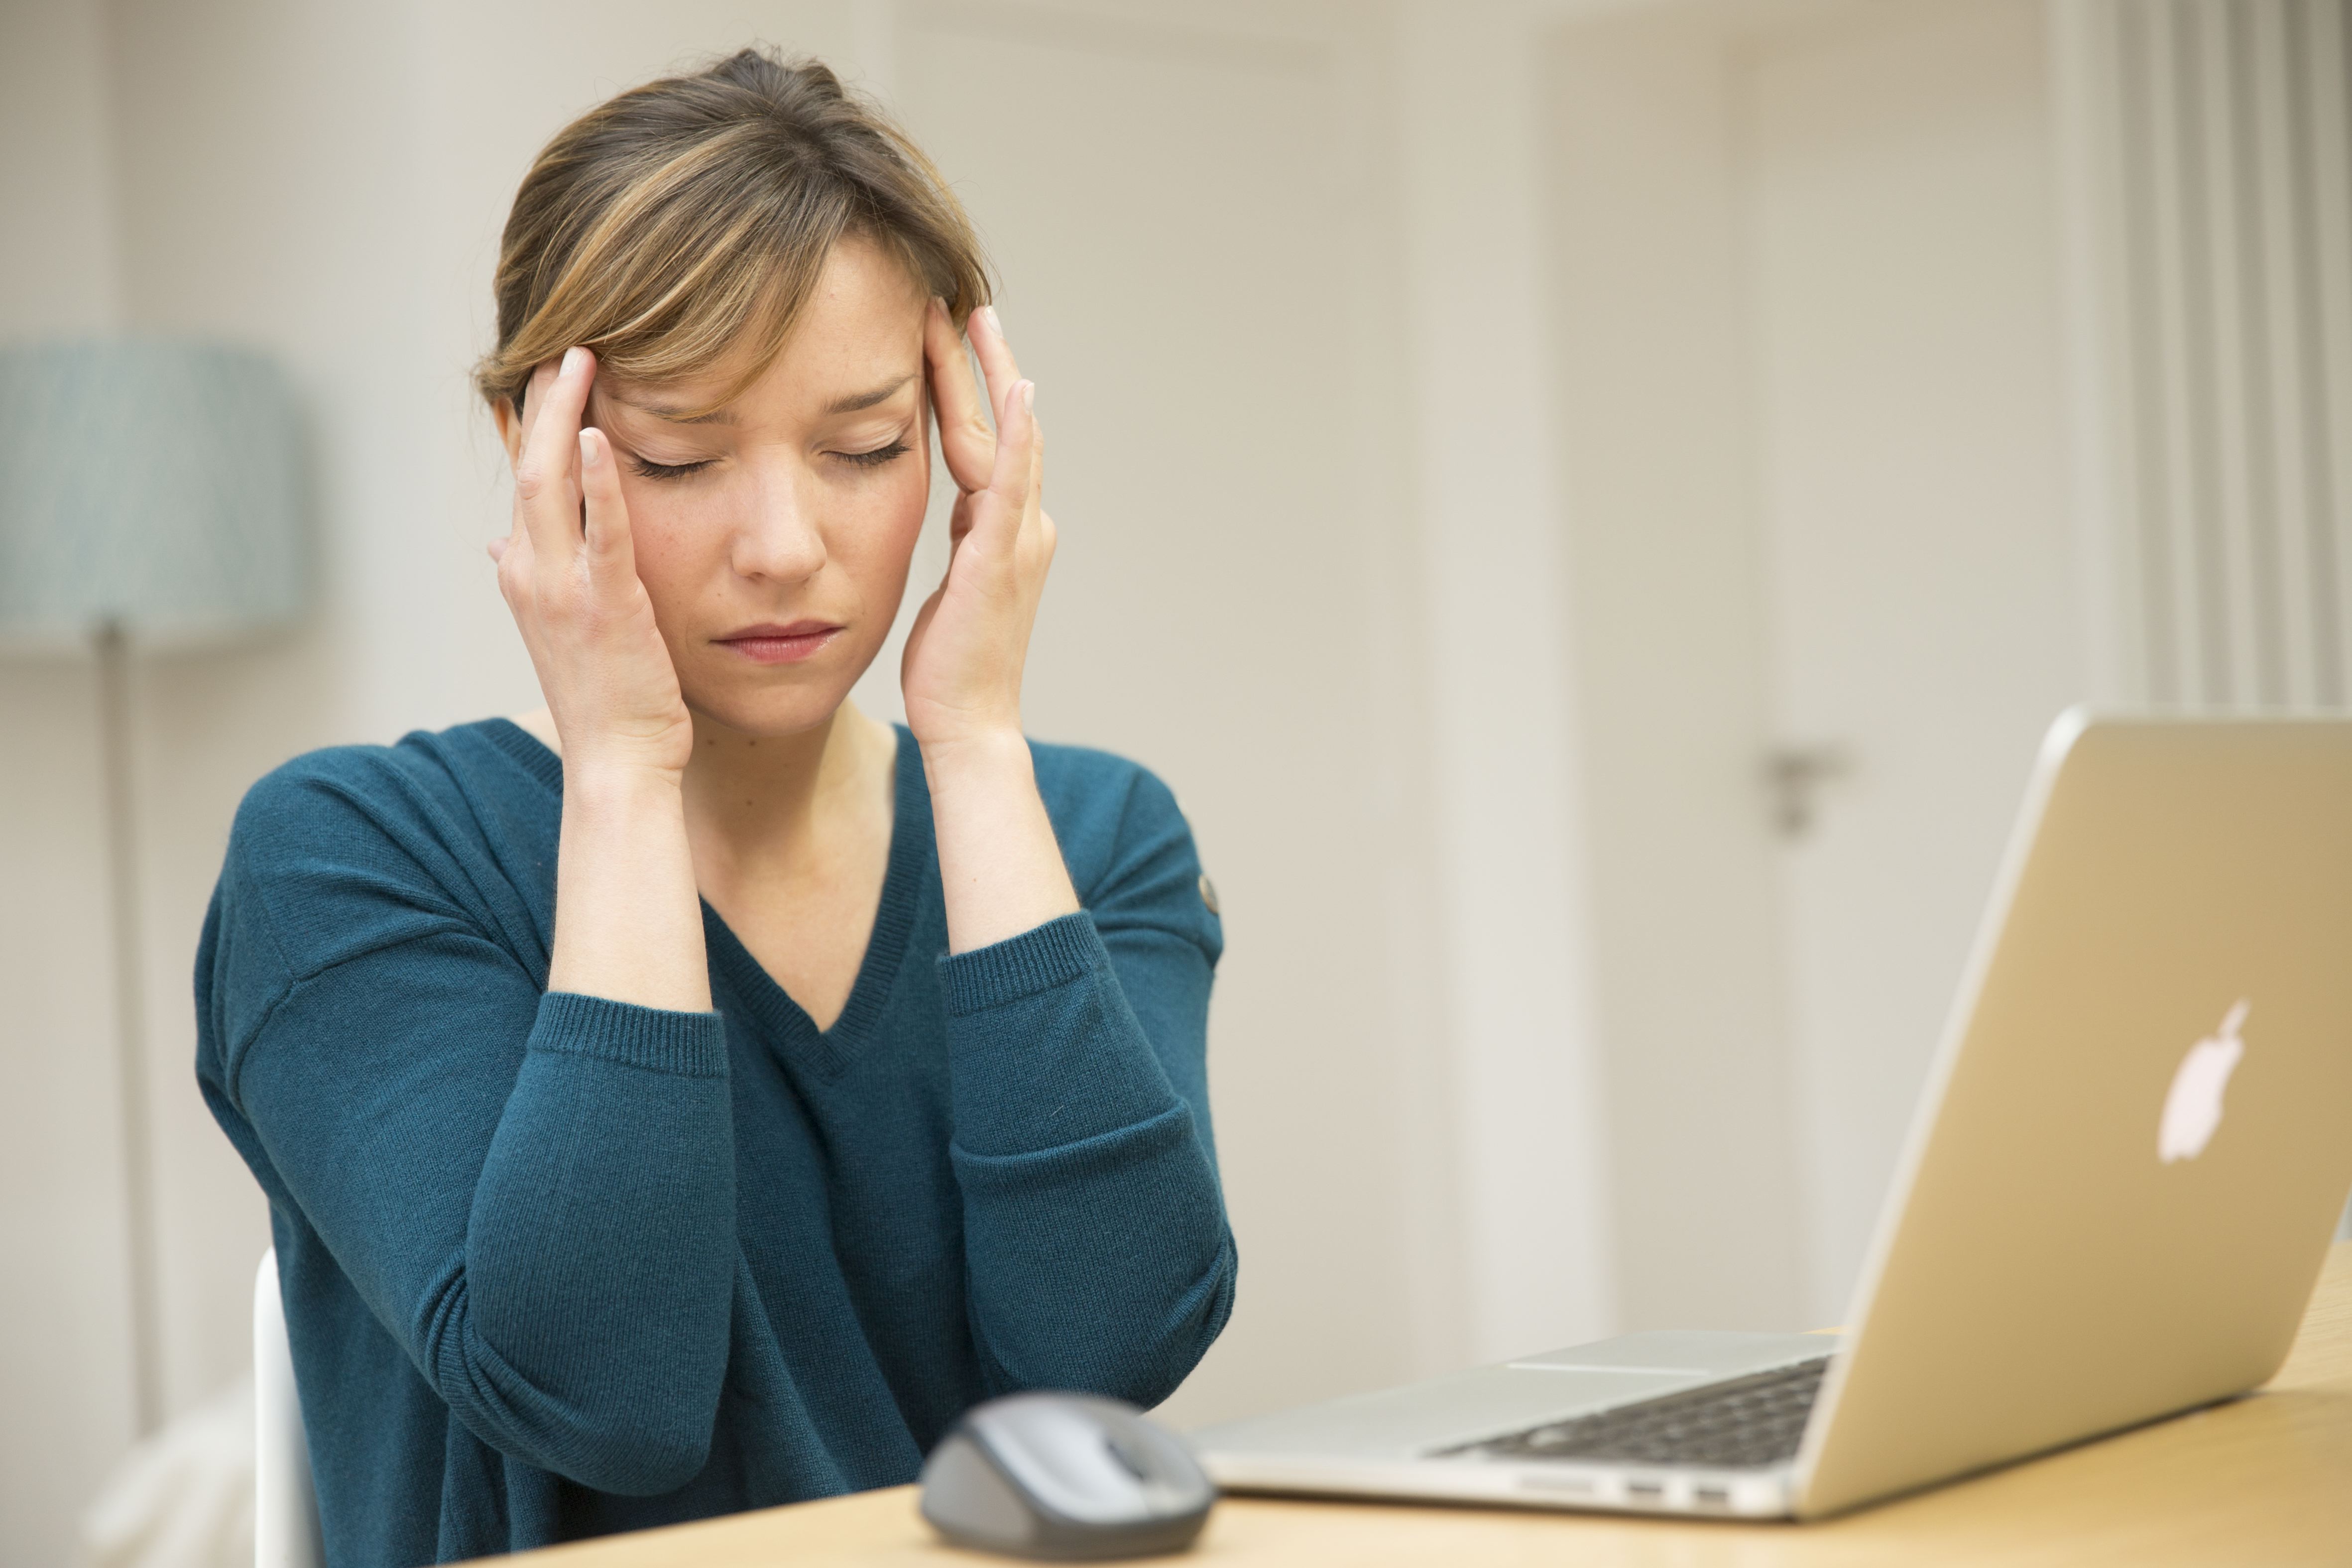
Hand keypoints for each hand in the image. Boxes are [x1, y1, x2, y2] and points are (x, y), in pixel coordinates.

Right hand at [491, 348, 693, 780]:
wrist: (617, 765)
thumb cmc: (606, 700)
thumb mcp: (563, 629)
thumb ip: (536, 577)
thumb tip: (497, 540)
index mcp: (523, 574)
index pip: (525, 481)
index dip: (534, 423)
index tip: (555, 373)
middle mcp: (530, 574)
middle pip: (527, 466)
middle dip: (544, 400)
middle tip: (570, 344)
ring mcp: (563, 589)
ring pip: (549, 483)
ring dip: (563, 416)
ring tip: (584, 360)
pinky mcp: (608, 606)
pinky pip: (601, 531)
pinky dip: (597, 480)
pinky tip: (599, 434)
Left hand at [900, 302, 1054, 755]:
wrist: (968, 722)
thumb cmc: (949, 667)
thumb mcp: (946, 588)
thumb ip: (955, 543)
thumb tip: (946, 512)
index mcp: (1001, 529)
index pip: (979, 440)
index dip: (962, 386)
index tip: (939, 333)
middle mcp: (1022, 525)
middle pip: (1000, 425)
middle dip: (980, 362)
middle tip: (960, 301)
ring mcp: (1019, 538)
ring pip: (1008, 439)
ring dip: (994, 376)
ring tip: (975, 320)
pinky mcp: (1001, 556)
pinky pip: (1014, 484)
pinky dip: (1020, 435)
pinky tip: (1020, 390)